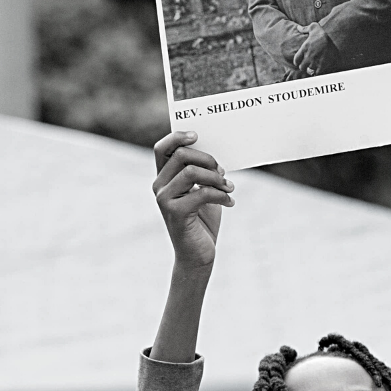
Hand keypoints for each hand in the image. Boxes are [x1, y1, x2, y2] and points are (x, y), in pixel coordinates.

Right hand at [152, 132, 231, 269]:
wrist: (198, 255)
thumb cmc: (201, 221)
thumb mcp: (202, 191)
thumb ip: (201, 172)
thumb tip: (214, 154)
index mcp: (164, 178)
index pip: (162, 148)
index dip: (178, 137)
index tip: (198, 135)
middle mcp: (159, 187)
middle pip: (180, 155)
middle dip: (207, 159)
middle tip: (223, 171)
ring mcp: (164, 200)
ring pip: (191, 171)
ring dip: (216, 177)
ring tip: (229, 188)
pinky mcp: (175, 213)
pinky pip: (202, 193)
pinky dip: (221, 195)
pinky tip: (231, 202)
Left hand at [297, 25, 335, 74]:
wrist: (333, 37)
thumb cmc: (322, 32)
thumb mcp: (313, 27)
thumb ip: (304, 28)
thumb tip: (298, 27)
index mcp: (304, 49)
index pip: (296, 60)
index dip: (298, 62)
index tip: (300, 61)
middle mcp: (308, 56)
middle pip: (301, 67)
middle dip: (304, 67)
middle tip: (307, 65)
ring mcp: (315, 61)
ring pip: (309, 71)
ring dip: (311, 70)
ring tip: (314, 68)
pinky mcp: (322, 65)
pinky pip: (317, 73)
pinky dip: (317, 73)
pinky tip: (319, 70)